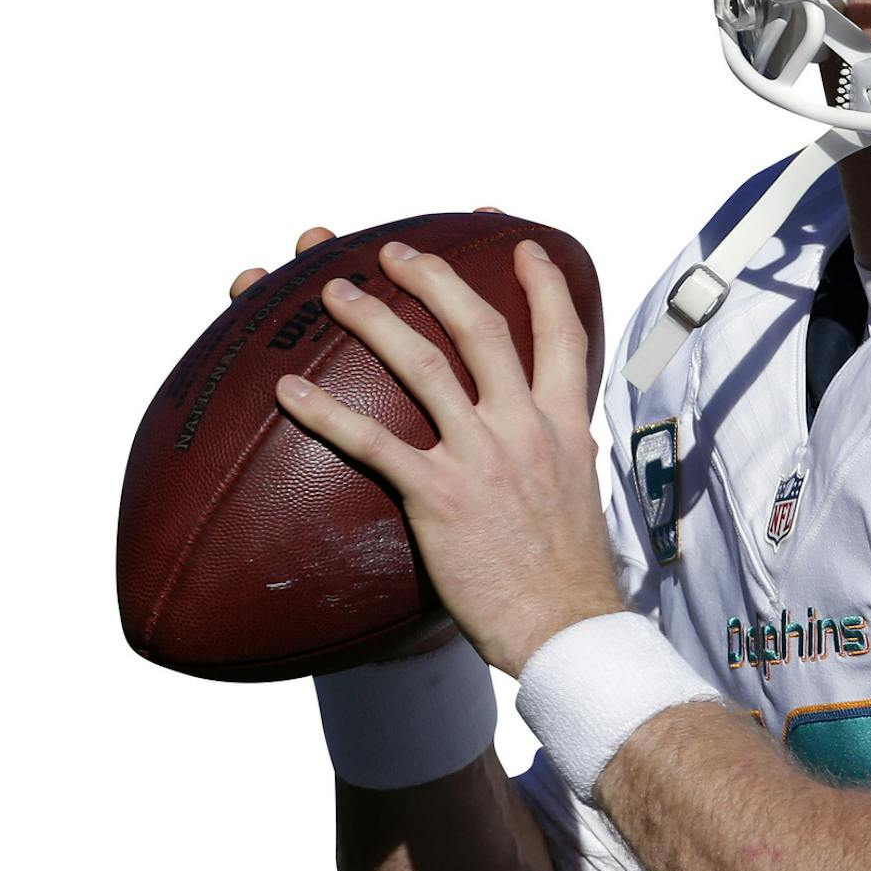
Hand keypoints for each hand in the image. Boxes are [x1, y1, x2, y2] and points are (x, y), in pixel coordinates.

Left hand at [268, 224, 625, 677]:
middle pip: (480, 328)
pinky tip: (289, 392)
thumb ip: (567, 452)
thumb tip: (568, 438)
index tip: (523, 247)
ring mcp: (481, 456)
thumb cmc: (571, 571)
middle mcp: (524, 426)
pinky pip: (372, 442)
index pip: (561, 335)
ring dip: (375, 320)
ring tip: (339, 293)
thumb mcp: (582, 490)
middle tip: (398, 252)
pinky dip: (325, 413)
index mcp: (564, 424)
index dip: (544, 284)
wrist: (566, 623)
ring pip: (422, 366)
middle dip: (436, 279)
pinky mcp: (439, 495)